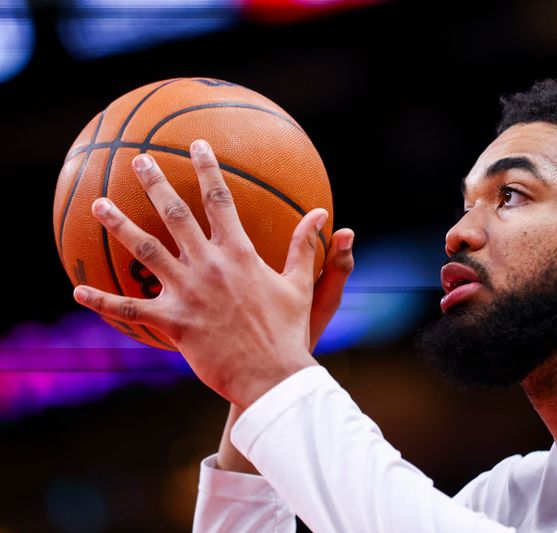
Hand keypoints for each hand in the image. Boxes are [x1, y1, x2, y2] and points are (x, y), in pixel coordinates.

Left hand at [73, 140, 348, 407]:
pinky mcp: (173, 323)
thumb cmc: (288, 331)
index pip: (220, 200)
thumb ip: (303, 245)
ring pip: (145, 251)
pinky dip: (103, 300)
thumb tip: (323, 213)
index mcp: (239, 253)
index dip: (207, 169)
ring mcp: (187, 293)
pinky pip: (130, 308)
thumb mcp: (300, 284)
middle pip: (175, 214)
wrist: (272, 375)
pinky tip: (77, 291)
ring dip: (120, 224)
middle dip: (155, 182)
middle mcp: (209, 265)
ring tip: (99, 203)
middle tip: (138, 159)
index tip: (196, 145)